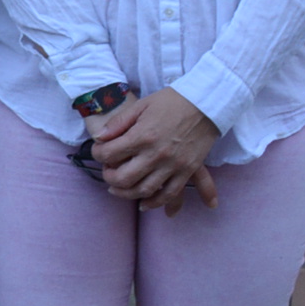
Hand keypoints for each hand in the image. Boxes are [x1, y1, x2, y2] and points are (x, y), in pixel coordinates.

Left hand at [89, 88, 222, 215]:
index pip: (109, 154)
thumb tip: (99, 138)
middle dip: (109, 178)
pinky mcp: (187, 171)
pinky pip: (170, 194)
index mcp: (142, 136)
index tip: (99, 152)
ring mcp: (173, 165)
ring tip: (118, 189)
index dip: (98, 154)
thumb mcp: (141, 106)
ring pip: (145, 190)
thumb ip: (118, 123)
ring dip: (127, 194)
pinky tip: (144, 203)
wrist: (206, 104)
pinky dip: (155, 203)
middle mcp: (157, 154)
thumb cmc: (171, 102)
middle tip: (107, 173)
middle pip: (124, 178)